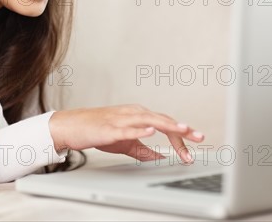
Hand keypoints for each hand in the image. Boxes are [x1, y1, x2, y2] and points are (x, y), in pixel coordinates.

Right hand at [48, 105, 203, 163]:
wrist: (72, 126)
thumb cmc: (97, 131)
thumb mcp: (125, 143)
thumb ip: (144, 149)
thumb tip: (161, 157)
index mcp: (138, 115)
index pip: (165, 124)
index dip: (180, 136)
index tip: (194, 147)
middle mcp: (133, 113)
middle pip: (162, 120)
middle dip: (181, 130)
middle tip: (199, 137)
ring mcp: (121, 119)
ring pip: (149, 120)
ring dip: (167, 125)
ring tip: (183, 130)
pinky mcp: (110, 127)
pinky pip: (128, 128)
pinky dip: (141, 129)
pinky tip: (151, 131)